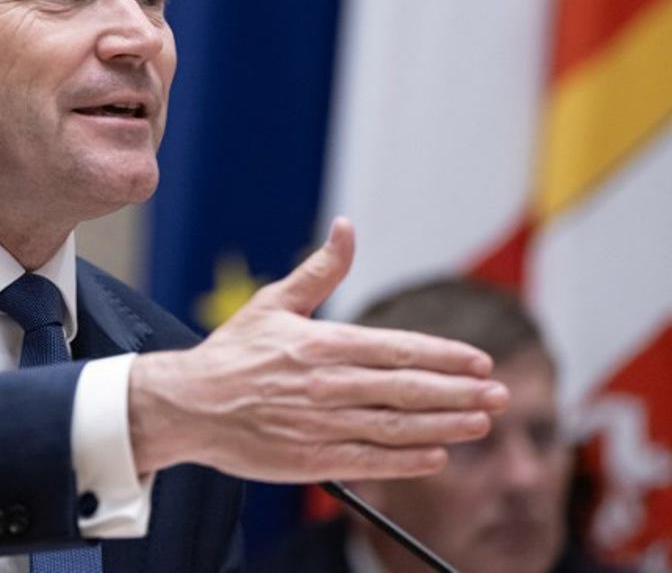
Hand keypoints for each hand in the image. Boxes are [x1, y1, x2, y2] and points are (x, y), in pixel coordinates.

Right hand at [128, 218, 507, 481]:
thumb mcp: (273, 303)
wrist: (187, 406)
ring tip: (482, 422)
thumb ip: (320, 270)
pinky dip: (408, 460)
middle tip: (501, 394)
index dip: (444, 356)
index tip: (480, 360)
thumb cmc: (231, 353)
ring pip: (397, 427)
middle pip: (408, 390)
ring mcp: (321, 425)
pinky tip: (437, 457)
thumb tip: (346, 227)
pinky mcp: (311, 459)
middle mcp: (328, 385)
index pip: (398, 350)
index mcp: (322, 344)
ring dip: (445, 426)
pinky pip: (371, 462)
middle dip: (461, 392)